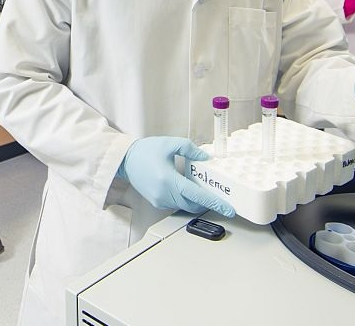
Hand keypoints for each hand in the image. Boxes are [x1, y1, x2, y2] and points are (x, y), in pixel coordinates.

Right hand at [117, 137, 234, 216]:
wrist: (126, 159)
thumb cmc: (145, 151)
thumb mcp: (170, 144)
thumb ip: (190, 149)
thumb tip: (206, 158)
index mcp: (169, 180)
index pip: (197, 195)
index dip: (215, 203)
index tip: (228, 209)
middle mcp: (164, 194)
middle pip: (193, 204)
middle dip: (208, 202)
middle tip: (219, 195)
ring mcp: (159, 200)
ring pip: (185, 206)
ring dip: (195, 200)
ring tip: (201, 188)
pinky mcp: (157, 202)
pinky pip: (176, 204)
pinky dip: (185, 199)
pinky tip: (185, 188)